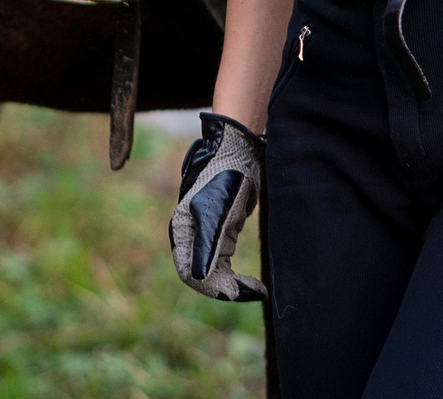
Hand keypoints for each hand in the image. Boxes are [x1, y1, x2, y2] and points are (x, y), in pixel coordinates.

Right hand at [170, 112, 265, 302]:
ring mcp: (206, 236)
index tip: (240, 293)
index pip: (189, 274)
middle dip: (227, 289)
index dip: (212, 289)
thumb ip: (207, 244)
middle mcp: (191, 238)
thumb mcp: (216, 211)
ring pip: (214, 274)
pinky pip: (224, 265)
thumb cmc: (225, 176)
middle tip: (256, 292)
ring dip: (233, 286)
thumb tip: (197, 277)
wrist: (240, 149)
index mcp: (184, 233)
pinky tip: (254, 282)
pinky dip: (237, 276)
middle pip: (202, 277)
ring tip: (259, 290)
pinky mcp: (221, 233)